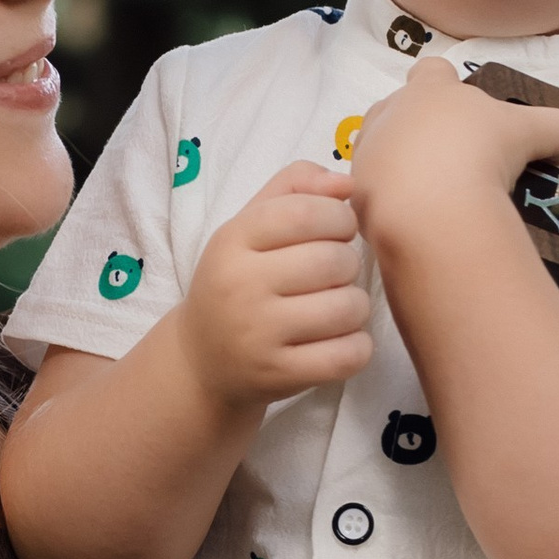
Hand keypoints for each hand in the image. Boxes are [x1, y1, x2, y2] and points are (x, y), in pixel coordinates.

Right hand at [175, 169, 374, 412]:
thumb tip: (347, 184)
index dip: (339, 217)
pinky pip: (348, 355)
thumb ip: (294, 188)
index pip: (304, 214)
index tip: (339, 230)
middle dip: (349, 264)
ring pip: (347, 308)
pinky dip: (357, 346)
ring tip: (337, 307)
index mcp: (232, 242)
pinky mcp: (279, 375)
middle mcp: (240, 287)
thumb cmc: (237, 282)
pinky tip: (340, 340)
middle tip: (335, 274)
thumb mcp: (247, 226)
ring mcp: (258, 335)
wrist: (201, 362)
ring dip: (356, 306)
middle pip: (333, 260)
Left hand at [344, 55, 558, 268]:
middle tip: (452, 160)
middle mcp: (390, 112)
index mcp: (430, 89)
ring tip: (431, 191)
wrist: (432, 208)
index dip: (448, 86)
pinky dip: (391, 200)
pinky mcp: (357, 191)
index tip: (466, 115)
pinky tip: (415, 216)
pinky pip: (373, 189)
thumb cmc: (482, 153)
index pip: (433, 71)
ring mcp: (368, 151)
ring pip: (381, 148)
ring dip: (401, 163)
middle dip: (421, 129)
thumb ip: (556, 129)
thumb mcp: (534, 133)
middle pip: (401, 110)